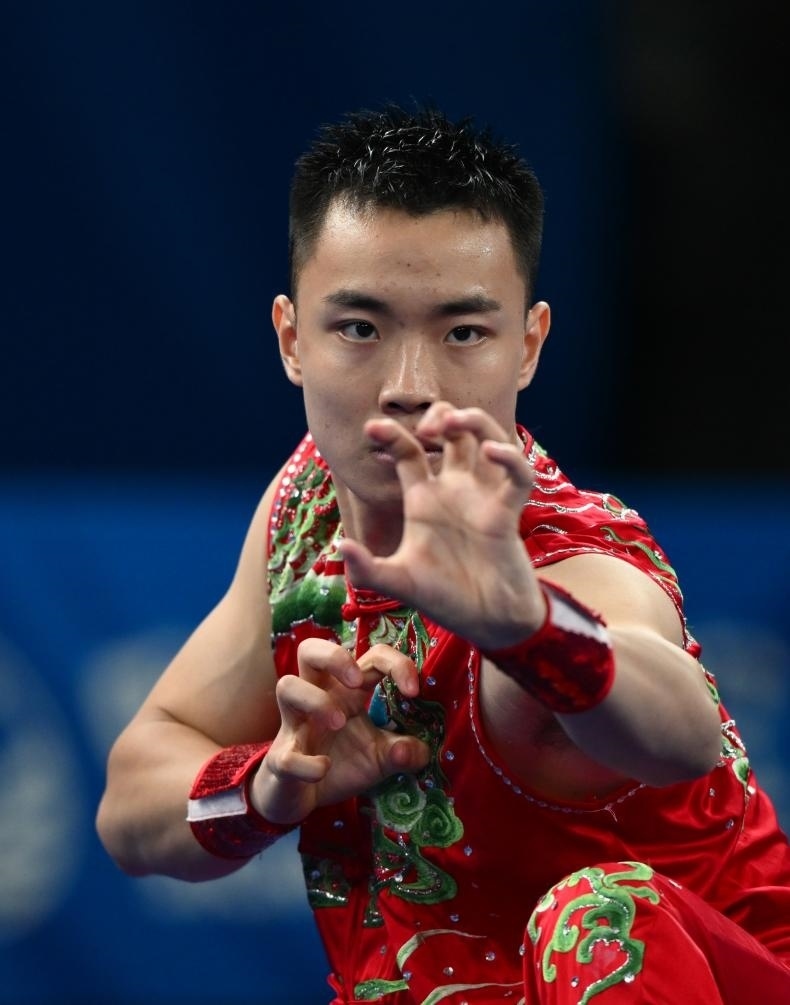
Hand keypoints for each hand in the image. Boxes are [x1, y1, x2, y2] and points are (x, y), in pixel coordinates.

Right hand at [250, 639, 429, 823]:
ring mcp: (295, 726)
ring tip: (338, 723)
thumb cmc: (342, 763)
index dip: (395, 663)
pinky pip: (285, 755)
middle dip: (334, 656)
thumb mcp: (381, 757)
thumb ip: (404, 752)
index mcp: (346, 692)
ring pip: (287, 686)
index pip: (369, 656)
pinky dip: (306, 763)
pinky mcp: (282, 760)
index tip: (413, 691)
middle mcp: (318, 698)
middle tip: (356, 682)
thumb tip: (422, 750)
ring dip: (315, 700)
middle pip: (310, 650)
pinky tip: (323, 769)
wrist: (302, 798)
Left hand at [339, 402, 546, 648]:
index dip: (391, 435)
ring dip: (474, 422)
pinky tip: (492, 451)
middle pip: (451, 433)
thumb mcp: (398, 582)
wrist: (485, 621)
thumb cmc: (443, 597)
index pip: (407, 452)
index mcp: (424, 498)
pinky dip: (510, 458)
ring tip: (455, 422)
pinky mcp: (508, 511)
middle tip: (425, 429)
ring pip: (487, 439)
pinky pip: (518, 476)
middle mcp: (454, 489)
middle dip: (439, 416)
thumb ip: (368, 569)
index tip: (372, 428)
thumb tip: (340, 548)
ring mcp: (482, 496)